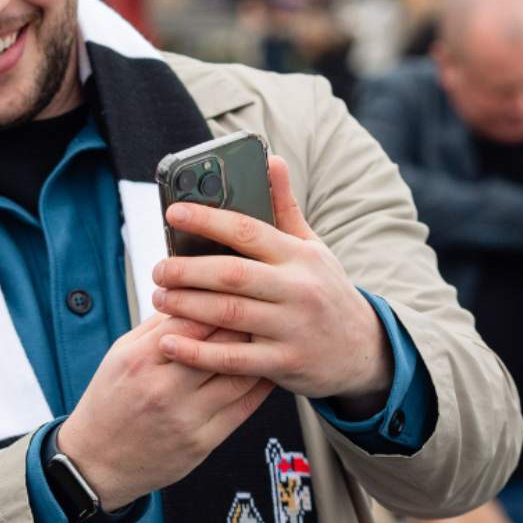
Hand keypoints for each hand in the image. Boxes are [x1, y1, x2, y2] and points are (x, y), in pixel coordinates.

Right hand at [57, 311, 272, 510]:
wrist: (96, 462)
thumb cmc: (109, 402)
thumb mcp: (120, 355)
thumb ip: (155, 327)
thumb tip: (191, 296)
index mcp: (140, 360)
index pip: (191, 317)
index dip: (217, 300)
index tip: (232, 290)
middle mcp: (163, 388)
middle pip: (219, 343)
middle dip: (243, 322)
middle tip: (260, 308)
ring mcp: (185, 417)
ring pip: (238, 374)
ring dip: (258, 352)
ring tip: (269, 337)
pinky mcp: (202, 442)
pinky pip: (243, 407)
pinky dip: (259, 385)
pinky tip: (266, 370)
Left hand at [151, 155, 392, 401]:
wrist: (365, 350)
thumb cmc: (326, 291)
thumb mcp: (313, 248)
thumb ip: (285, 208)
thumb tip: (272, 159)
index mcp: (299, 256)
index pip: (248, 230)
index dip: (207, 219)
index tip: (173, 212)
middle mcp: (298, 289)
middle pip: (231, 274)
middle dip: (186, 270)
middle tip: (157, 269)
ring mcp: (292, 328)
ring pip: (228, 314)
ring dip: (185, 306)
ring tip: (158, 299)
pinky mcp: (285, 364)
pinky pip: (232, 360)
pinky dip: (197, 353)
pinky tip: (169, 343)